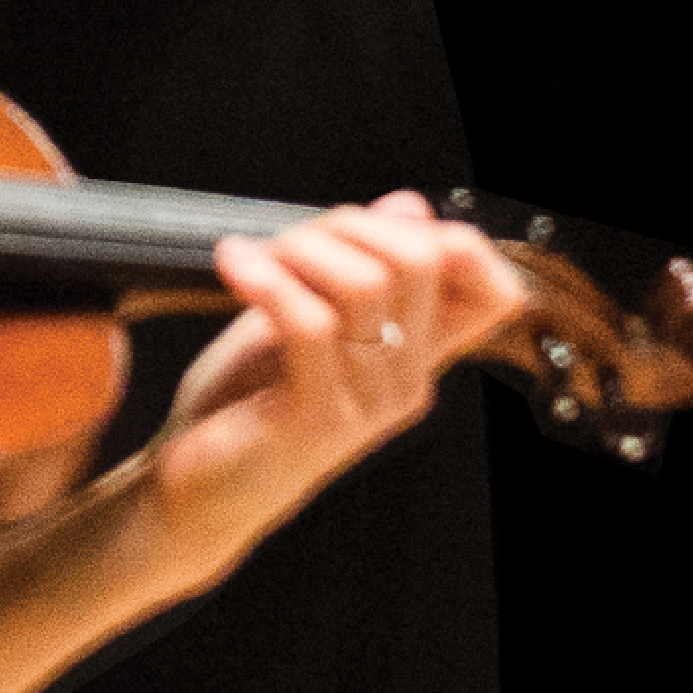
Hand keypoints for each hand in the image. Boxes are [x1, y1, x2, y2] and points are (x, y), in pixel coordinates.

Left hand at [129, 194, 521, 559]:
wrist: (198, 485)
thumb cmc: (250, 398)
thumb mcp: (308, 313)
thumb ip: (360, 264)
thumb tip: (410, 207)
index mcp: (417, 355)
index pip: (493, 293)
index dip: (454, 240)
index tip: (375, 223)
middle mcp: (407, 382)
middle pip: (419, 259)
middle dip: (347, 223)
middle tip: (289, 239)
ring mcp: (369, 405)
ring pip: (364, 284)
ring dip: (300, 248)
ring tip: (253, 257)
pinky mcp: (320, 420)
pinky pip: (309, 323)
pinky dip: (266, 279)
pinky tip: (234, 265)